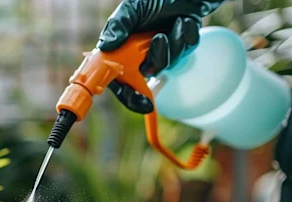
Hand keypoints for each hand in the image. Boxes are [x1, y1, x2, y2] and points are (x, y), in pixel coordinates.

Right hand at [98, 0, 224, 112]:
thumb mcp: (131, 8)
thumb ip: (118, 25)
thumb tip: (106, 46)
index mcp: (121, 51)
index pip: (118, 80)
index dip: (127, 94)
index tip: (138, 101)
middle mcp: (140, 58)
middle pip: (143, 81)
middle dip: (151, 71)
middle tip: (154, 69)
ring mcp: (162, 55)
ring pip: (166, 65)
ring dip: (168, 47)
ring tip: (165, 28)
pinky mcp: (182, 49)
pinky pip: (186, 51)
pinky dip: (184, 35)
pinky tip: (181, 22)